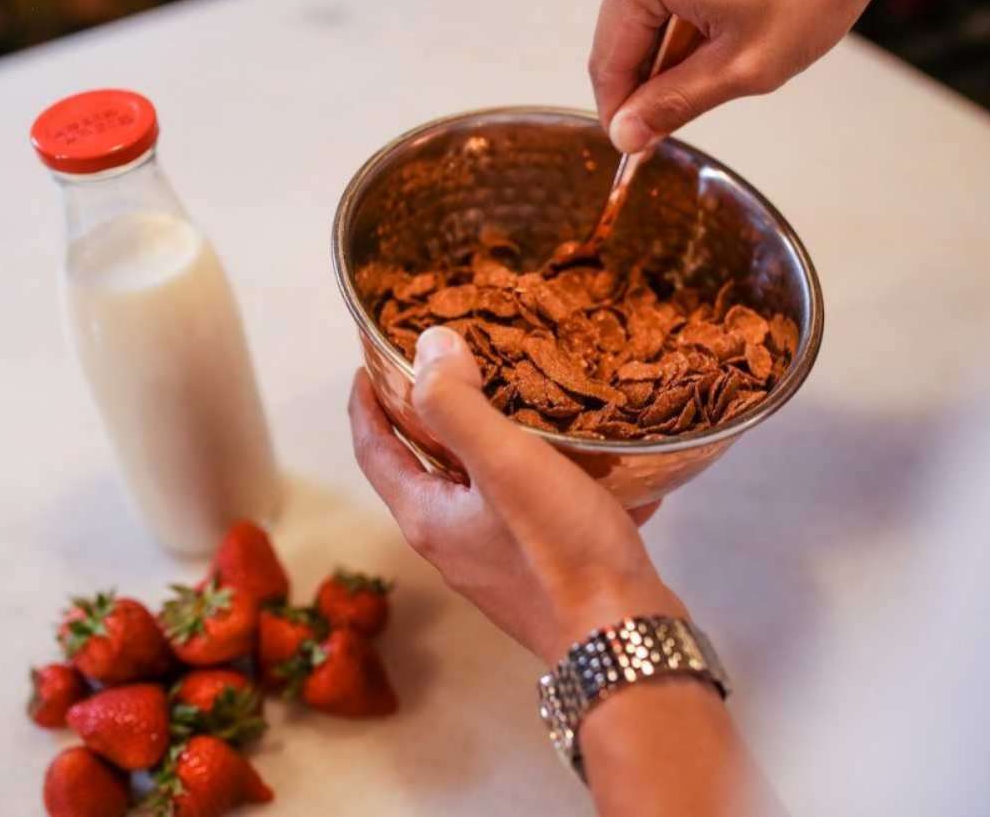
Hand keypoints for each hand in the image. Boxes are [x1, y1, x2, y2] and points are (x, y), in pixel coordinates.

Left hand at [347, 326, 685, 663]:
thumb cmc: (559, 552)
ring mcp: (494, 562)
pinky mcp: (538, 572)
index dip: (367, 401)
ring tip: (520, 395)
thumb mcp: (504, 465)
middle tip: (453, 364)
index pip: (374, 449)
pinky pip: (531, 509)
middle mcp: (450, 542)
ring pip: (480, 487)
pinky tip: (590, 452)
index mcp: (427, 515)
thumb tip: (428, 347)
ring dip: (491, 441)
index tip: (372, 360)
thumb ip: (457, 405)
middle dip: (430, 415)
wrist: (622, 640)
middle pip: (423, 466)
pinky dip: (547, 475)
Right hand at [590, 0, 891, 151]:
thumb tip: (628, 134)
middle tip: (681, 119)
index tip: (634, 146)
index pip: (608, 61)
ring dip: (669, 56)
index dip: (620, 113)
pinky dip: (684, 28)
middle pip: (621, 39)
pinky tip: (722, 36)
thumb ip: (675, 104)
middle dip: (649, 83)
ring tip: (721, 64)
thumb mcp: (743, 65)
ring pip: (643, 21)